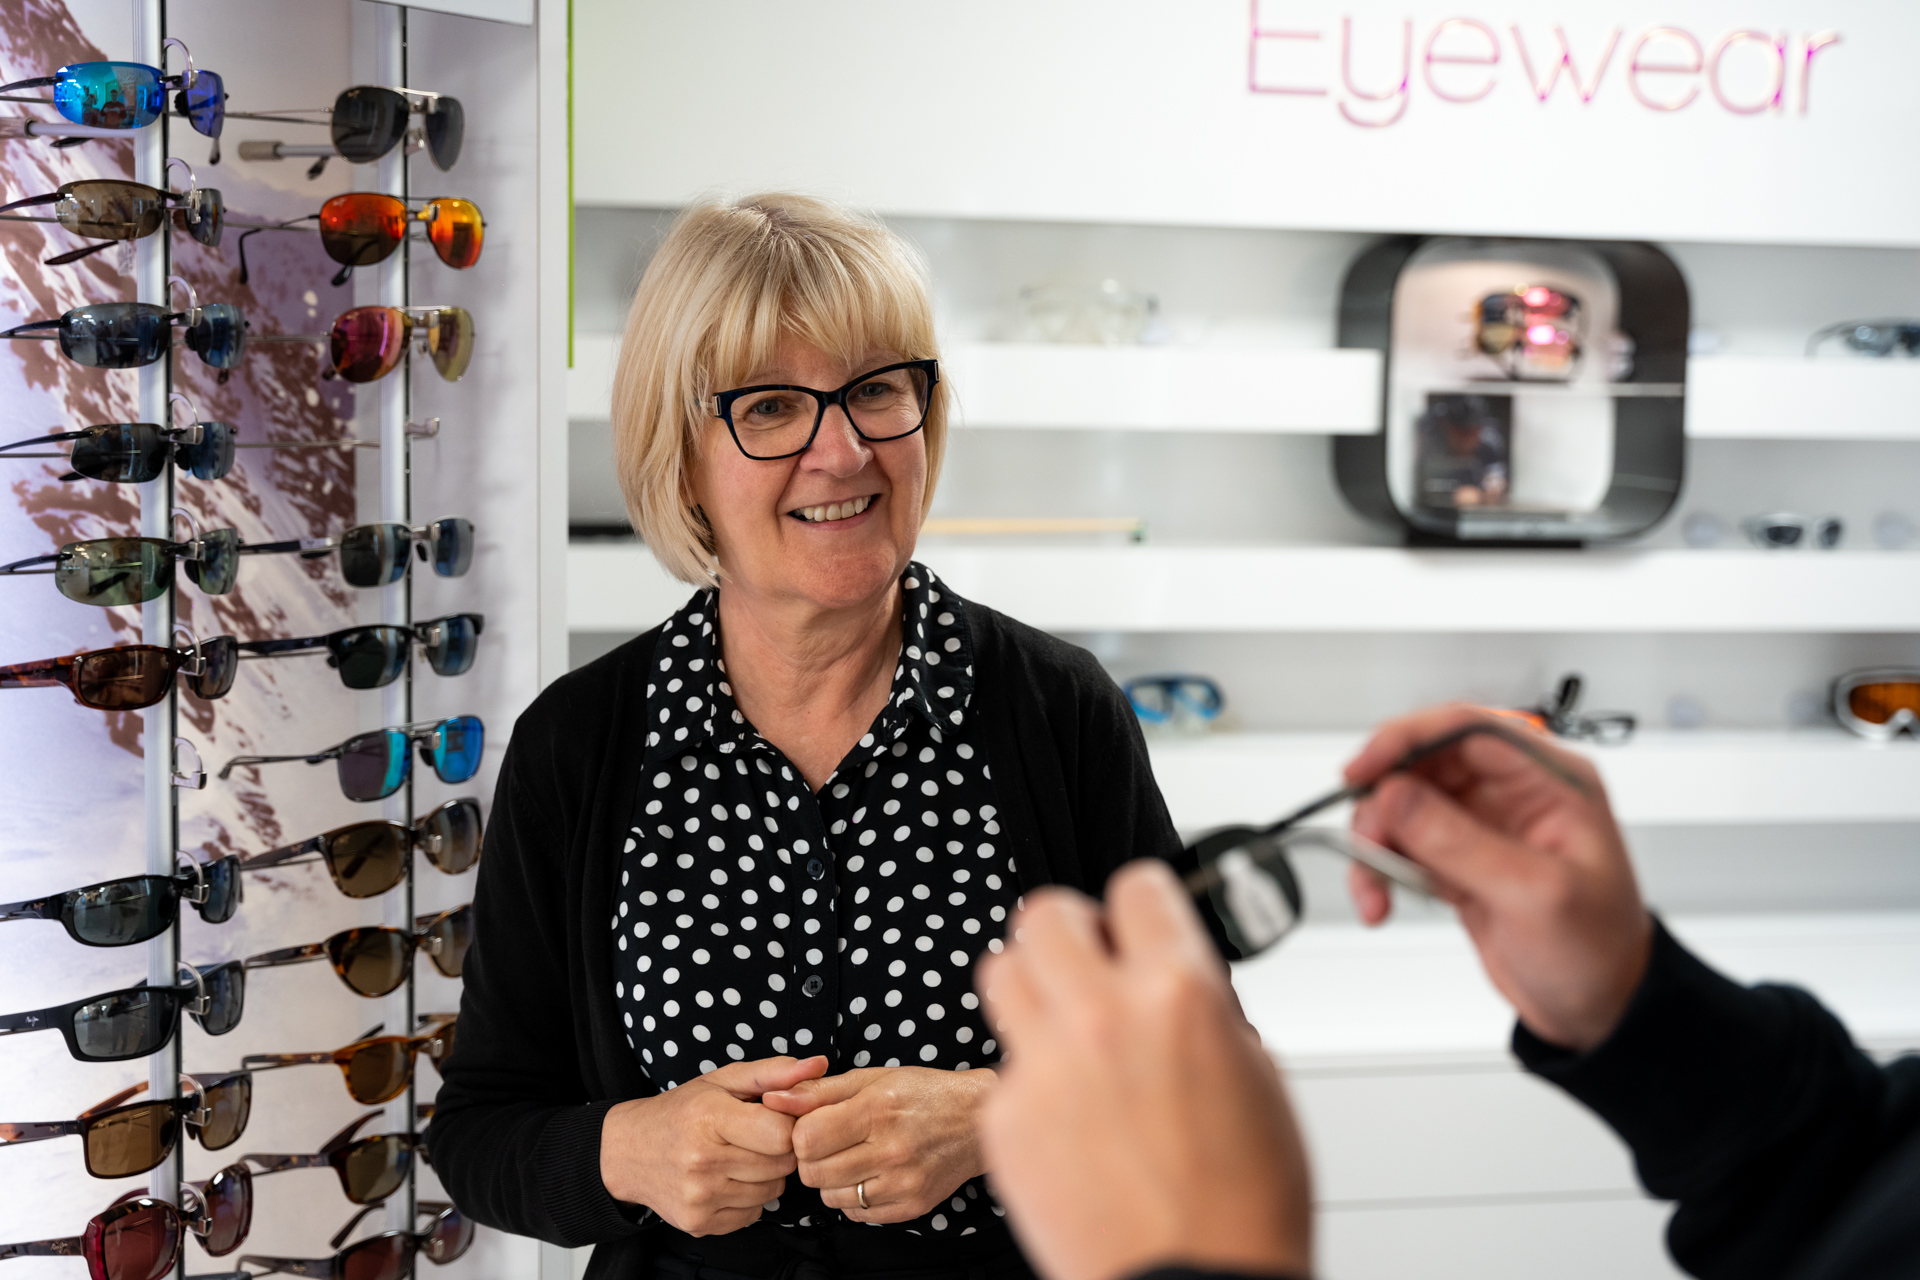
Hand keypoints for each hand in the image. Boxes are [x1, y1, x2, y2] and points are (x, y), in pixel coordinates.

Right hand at [600, 1055, 827, 1235]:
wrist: (627, 1152)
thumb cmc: (680, 1111)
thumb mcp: (722, 1081)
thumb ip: (774, 1073)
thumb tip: (819, 1064)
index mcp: (710, 1119)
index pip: (782, 1134)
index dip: (786, 1124)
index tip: (773, 1117)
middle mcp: (702, 1162)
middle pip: (781, 1165)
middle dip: (778, 1149)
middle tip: (755, 1136)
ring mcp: (700, 1197)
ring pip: (772, 1191)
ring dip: (765, 1174)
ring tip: (739, 1156)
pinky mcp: (699, 1223)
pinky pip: (753, 1214)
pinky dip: (749, 1198)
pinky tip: (727, 1179)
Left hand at [761, 1066, 994, 1222]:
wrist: (977, 1119)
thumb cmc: (922, 1092)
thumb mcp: (871, 1079)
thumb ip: (819, 1091)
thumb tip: (773, 1099)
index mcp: (877, 1111)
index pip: (807, 1139)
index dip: (800, 1133)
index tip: (814, 1124)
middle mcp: (891, 1150)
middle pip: (814, 1173)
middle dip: (812, 1158)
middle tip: (831, 1142)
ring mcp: (903, 1182)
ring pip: (831, 1197)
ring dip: (832, 1179)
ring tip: (852, 1157)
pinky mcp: (912, 1206)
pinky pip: (858, 1213)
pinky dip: (855, 1197)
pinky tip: (870, 1174)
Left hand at [975, 860, 1311, 1279]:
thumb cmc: (1242, 1203)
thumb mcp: (1262, 1081)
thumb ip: (1210, 1012)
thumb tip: (1184, 982)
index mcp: (1179, 994)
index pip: (1135, 886)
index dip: (1141, 903)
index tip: (1139, 920)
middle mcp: (1102, 1017)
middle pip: (1046, 915)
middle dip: (1072, 931)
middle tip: (1089, 961)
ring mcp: (1044, 1066)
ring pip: (1003, 973)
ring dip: (1033, 986)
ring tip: (1063, 1023)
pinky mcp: (1006, 1119)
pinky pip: (1003, 1066)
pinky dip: (1030, 1077)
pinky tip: (1068, 1113)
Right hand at [1345, 703, 1653, 1051]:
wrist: (1598, 1009)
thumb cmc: (1598, 950)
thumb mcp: (1534, 894)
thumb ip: (1460, 842)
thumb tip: (1396, 796)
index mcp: (1549, 779)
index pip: (1465, 728)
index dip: (1406, 739)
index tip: (1364, 770)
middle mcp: (1511, 793)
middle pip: (1421, 765)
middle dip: (1383, 802)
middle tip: (1369, 843)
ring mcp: (1480, 826)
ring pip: (1400, 806)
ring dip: (1375, 844)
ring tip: (1376, 889)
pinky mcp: (1455, 859)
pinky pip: (1399, 846)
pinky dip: (1378, 870)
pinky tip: (1381, 899)